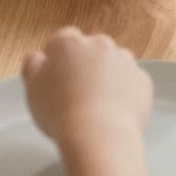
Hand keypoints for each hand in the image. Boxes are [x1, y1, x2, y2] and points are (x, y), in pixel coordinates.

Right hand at [21, 28, 152, 145]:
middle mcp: (99, 44)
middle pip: (91, 49)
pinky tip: (114, 111)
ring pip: (114, 63)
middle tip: (77, 92)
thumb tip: (38, 57)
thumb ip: (33, 66)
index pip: (63, 40)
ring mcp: (125, 60)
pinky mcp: (142, 80)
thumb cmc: (60, 112)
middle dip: (86, 64)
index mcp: (69, 44)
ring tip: (97, 104)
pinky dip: (125, 92)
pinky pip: (132, 82)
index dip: (59, 58)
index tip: (57, 76)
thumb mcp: (32, 88)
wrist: (98, 135)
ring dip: (107, 76)